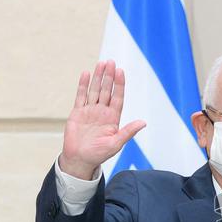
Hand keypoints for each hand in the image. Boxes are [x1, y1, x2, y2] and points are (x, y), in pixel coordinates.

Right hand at [60, 60, 145, 178]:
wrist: (80, 159)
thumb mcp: (116, 144)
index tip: (121, 72)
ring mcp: (90, 111)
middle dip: (109, 76)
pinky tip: (86, 74)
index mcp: (113, 118)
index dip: (119, 85)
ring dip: (98, 77)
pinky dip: (83, 85)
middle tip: (111, 62)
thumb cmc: (99, 154)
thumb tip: (143, 123)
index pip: (118, 97)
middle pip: (107, 90)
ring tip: (101, 64)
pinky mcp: (78, 112)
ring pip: (95, 90)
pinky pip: (81, 96)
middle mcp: (102, 112)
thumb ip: (128, 132)